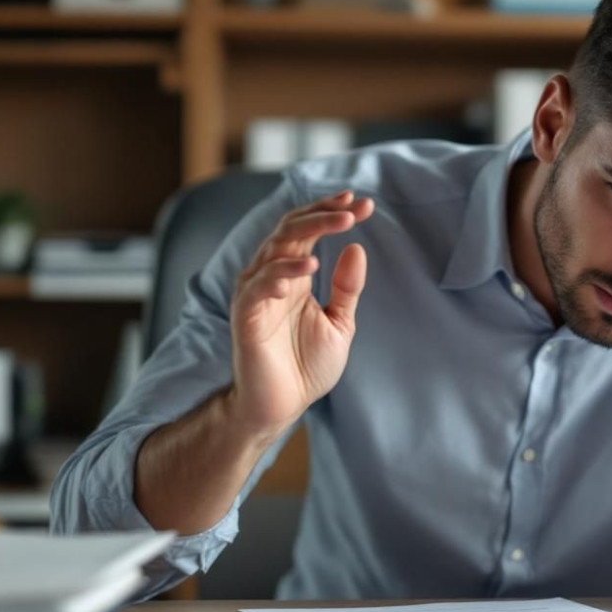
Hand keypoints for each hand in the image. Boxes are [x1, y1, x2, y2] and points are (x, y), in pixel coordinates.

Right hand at [229, 191, 374, 433]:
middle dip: (324, 212)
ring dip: (310, 230)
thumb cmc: (305, 367)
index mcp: (293, 275)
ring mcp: (256, 294)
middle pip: (291, 228)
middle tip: (355, 206)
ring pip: (275, 247)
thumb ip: (346, 288)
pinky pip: (259, 285)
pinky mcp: (246, 316)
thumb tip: (357, 248)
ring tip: (343, 223)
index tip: (364, 204)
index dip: (332, 212)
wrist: (282, 407)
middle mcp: (271, 277)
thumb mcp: (339, 323)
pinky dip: (283, 272)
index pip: (308, 230)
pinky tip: (310, 267)